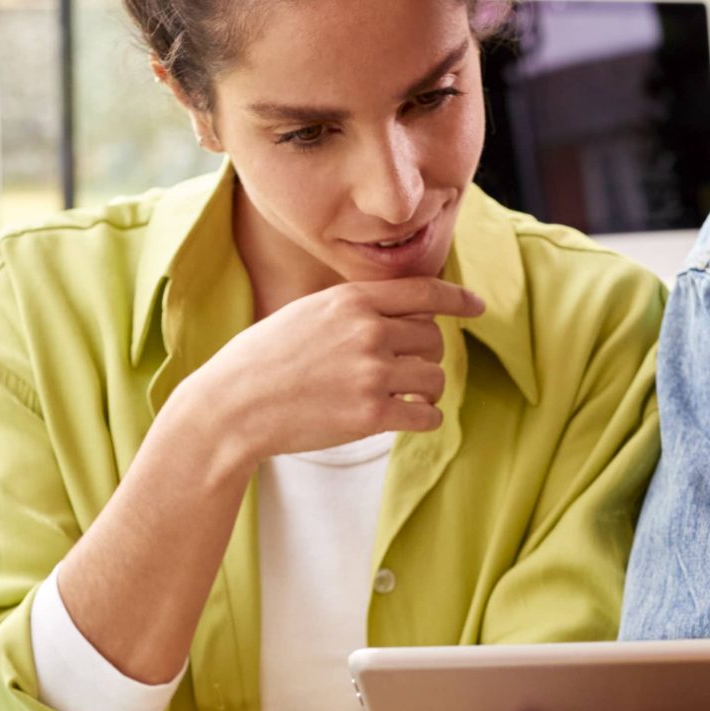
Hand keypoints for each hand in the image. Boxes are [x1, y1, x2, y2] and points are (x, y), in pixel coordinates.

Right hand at [167, 276, 482, 471]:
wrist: (234, 405)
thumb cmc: (264, 360)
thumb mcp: (308, 312)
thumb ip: (353, 310)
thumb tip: (403, 316)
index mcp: (353, 300)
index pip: (425, 293)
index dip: (457, 299)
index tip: (475, 306)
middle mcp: (368, 331)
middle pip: (433, 339)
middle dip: (425, 355)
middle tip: (402, 370)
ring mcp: (371, 374)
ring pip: (435, 378)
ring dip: (425, 390)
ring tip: (401, 396)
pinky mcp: (371, 416)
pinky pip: (427, 415)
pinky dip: (424, 417)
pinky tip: (407, 417)